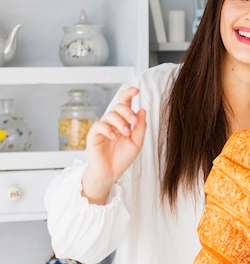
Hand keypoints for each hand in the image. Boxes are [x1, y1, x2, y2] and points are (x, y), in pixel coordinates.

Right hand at [81, 87, 146, 203]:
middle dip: (127, 112)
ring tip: (126, 133)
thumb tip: (142, 110)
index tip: (136, 90)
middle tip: (133, 122)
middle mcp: (113, 122)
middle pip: (118, 107)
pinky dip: (107, 129)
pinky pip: (99, 126)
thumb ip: (140, 127)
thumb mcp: (137, 142)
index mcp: (124, 122)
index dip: (129, 94)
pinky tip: (113, 136)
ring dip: (120, 122)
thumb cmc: (123, 158)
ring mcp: (102, 128)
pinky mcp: (93, 135)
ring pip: (109, 115)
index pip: (125, 103)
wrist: (111, 173)